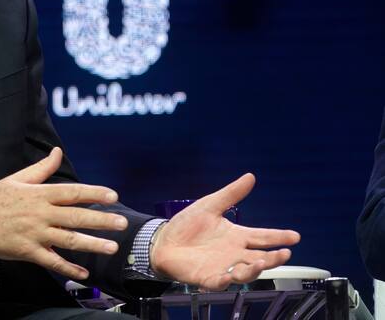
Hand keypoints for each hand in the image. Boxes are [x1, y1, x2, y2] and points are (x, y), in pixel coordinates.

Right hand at [0, 147, 127, 280]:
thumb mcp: (17, 179)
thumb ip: (42, 168)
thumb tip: (58, 151)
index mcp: (39, 194)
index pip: (72, 193)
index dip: (94, 194)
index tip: (113, 196)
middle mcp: (40, 214)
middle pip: (76, 217)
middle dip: (101, 220)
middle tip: (122, 223)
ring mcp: (35, 234)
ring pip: (68, 240)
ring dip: (91, 244)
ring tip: (111, 247)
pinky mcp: (28, 251)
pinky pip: (52, 261)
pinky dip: (68, 268)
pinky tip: (84, 274)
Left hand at [150, 173, 300, 289]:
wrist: (163, 240)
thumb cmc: (187, 225)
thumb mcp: (210, 205)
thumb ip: (231, 194)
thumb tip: (250, 177)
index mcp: (236, 236)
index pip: (262, 236)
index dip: (279, 237)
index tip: (295, 236)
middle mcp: (234, 253)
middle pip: (260, 257)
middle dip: (274, 258)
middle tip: (284, 253)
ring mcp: (222, 266)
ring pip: (244, 272)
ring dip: (253, 269)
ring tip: (260, 262)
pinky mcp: (207, 277)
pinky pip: (219, 282)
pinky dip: (224, 280)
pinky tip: (228, 276)